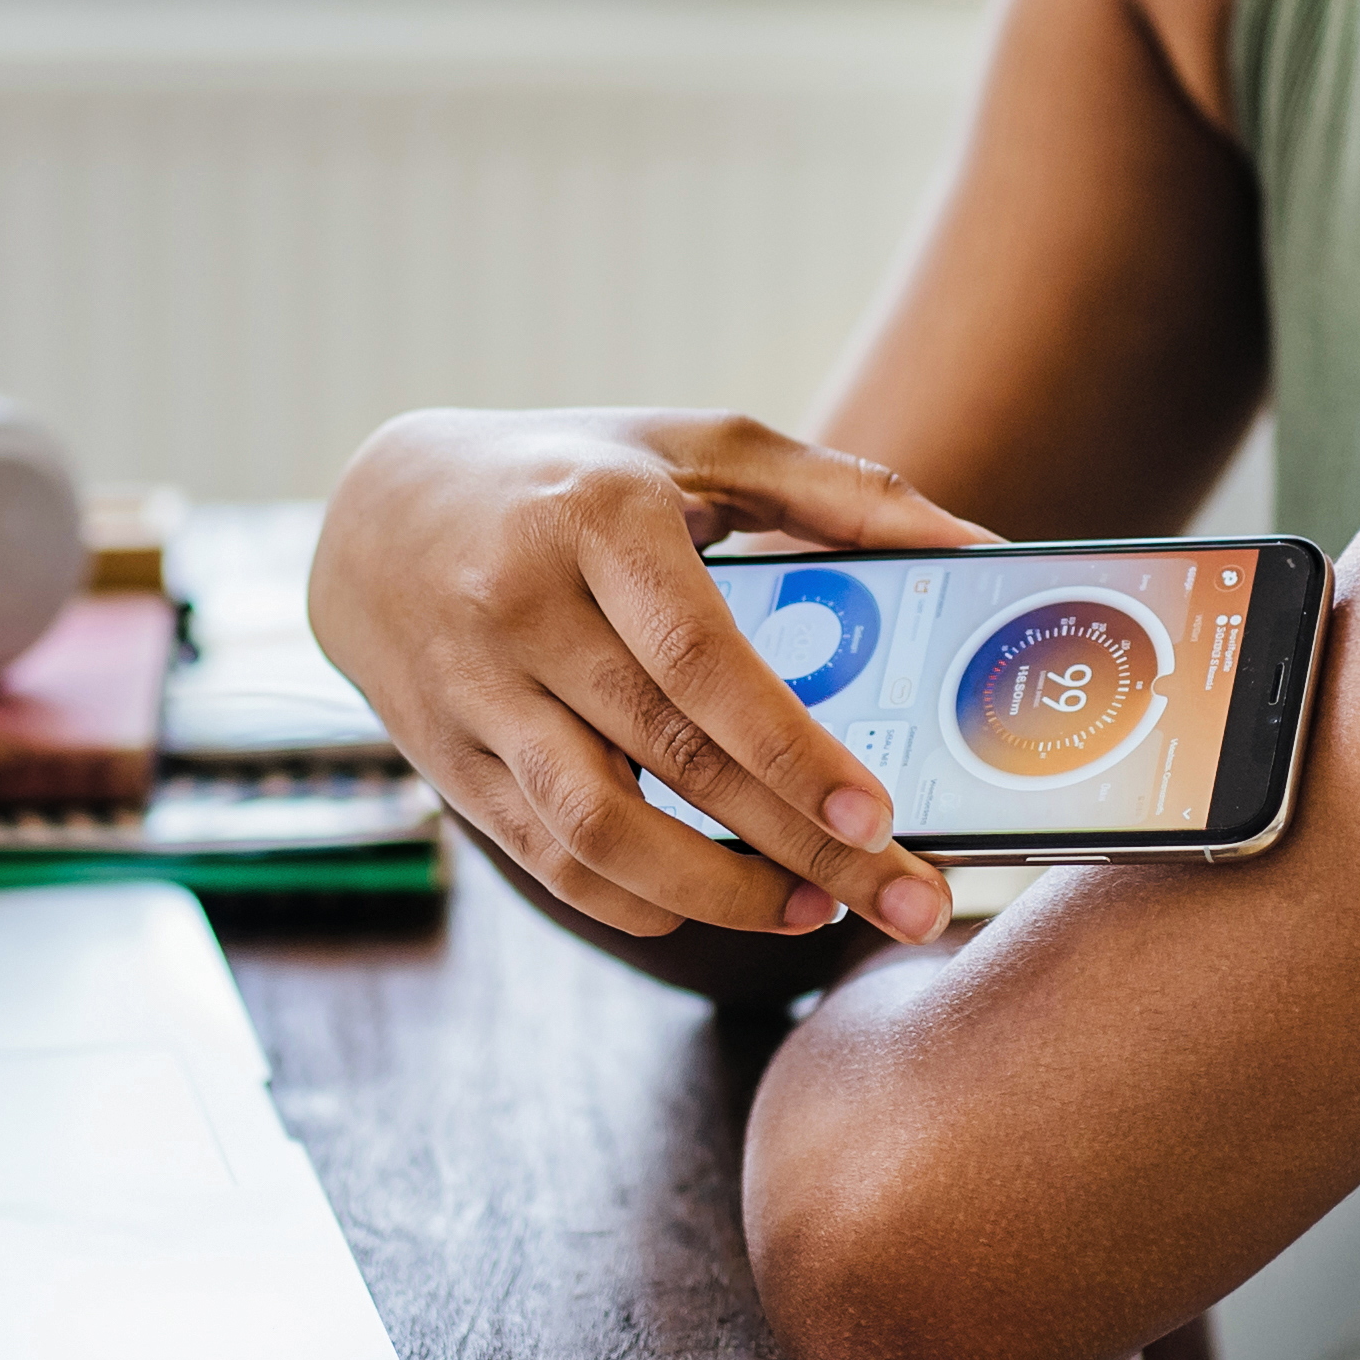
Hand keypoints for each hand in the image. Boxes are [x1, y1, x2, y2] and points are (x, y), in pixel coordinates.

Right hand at [310, 409, 984, 945]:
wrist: (377, 512)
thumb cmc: (576, 473)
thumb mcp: (701, 445)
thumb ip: (843, 494)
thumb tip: (982, 547)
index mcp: (599, 517)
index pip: (702, 658)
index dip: (790, 750)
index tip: (879, 816)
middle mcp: (522, 607)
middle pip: (672, 760)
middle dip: (800, 850)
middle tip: (904, 905)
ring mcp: (473, 693)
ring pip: (596, 832)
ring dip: (717, 895)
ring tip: (813, 914)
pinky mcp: (446, 761)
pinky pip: (546, 860)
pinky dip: (636, 902)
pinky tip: (711, 907)